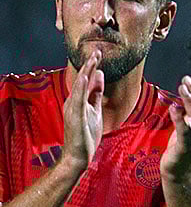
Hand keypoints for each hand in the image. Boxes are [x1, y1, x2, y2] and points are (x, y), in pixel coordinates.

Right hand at [62, 50, 103, 169]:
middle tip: (97, 51)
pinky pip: (79, 99)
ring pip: (80, 86)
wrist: (79, 155)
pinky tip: (84, 77)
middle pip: (82, 80)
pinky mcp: (76, 116)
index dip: (92, 66)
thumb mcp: (95, 109)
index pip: (86, 79)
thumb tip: (100, 76)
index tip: (98, 53)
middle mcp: (73, 101)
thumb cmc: (86, 133)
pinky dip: (81, 87)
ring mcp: (74, 109)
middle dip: (89, 65)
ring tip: (92, 59)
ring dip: (86, 72)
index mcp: (79, 100)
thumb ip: (96, 94)